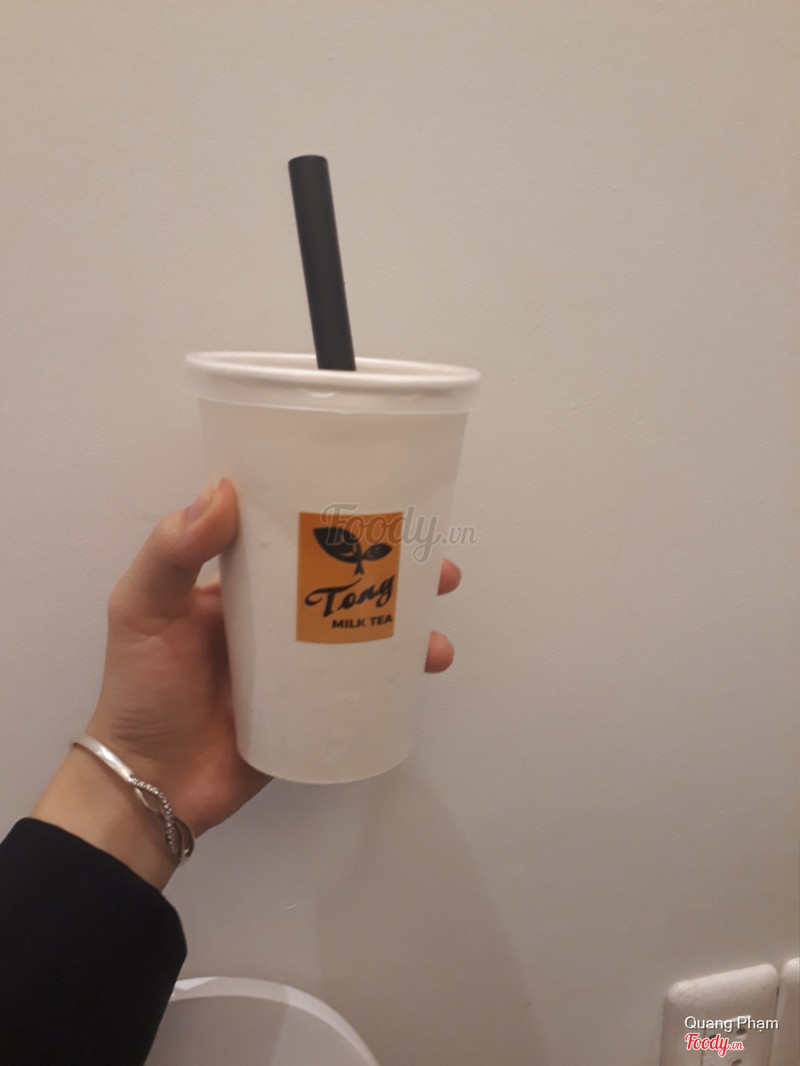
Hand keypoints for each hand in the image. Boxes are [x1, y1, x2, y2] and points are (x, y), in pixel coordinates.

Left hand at [84, 478, 461, 836]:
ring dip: (411, 626)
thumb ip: (170, 552)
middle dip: (400, 570)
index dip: (342, 515)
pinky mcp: (315, 708)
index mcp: (242, 582)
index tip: (386, 501)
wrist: (154, 785)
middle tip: (441, 568)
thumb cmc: (143, 690)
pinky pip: (365, 684)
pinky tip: (425, 669)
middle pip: (349, 579)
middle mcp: (278, 616)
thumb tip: (222, 490)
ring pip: (368, 630)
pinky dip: (400, 676)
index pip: (297, 533)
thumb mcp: (142, 609)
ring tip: (436, 638)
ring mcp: (301, 664)